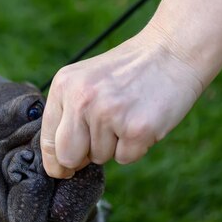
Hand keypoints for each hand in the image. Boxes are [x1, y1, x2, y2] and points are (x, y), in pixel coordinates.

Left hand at [40, 27, 203, 177]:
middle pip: (68, 157)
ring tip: (129, 114)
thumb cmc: (130, 71)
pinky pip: (126, 158)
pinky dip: (136, 147)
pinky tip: (143, 120)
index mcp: (64, 85)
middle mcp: (82, 99)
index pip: (48, 139)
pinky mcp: (136, 129)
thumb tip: (62, 161)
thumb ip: (69, 113)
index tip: (63, 170)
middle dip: (82, 159)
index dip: (55, 161)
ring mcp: (109, 114)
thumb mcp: (87, 79)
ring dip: (115, 145)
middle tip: (103, 137)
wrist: (173, 51)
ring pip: (100, 158)